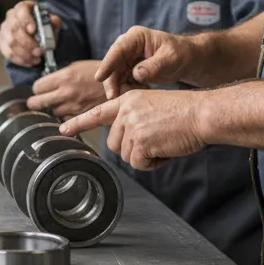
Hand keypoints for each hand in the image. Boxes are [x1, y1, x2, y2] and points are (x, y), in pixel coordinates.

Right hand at [0, 0, 61, 66]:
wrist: (33, 33)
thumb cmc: (42, 25)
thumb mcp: (50, 21)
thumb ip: (54, 21)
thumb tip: (53, 20)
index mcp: (23, 8)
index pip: (21, 11)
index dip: (26, 20)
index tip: (33, 30)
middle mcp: (11, 17)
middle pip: (14, 29)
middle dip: (27, 43)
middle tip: (39, 51)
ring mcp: (4, 30)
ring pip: (11, 43)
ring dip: (25, 53)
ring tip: (37, 59)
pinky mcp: (2, 42)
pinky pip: (8, 53)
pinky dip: (20, 60)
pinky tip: (30, 62)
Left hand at [25, 60, 105, 117]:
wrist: (121, 83)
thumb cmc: (99, 72)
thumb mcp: (77, 66)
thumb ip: (60, 76)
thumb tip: (46, 84)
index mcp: (64, 77)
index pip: (37, 87)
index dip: (37, 89)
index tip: (40, 89)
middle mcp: (66, 93)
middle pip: (37, 103)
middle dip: (36, 102)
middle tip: (37, 101)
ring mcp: (73, 107)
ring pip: (51, 112)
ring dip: (53, 109)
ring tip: (58, 104)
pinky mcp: (81, 116)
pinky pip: (65, 120)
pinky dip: (65, 116)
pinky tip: (69, 110)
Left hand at [58, 89, 206, 169]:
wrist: (200, 113)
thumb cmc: (182, 112)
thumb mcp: (150, 106)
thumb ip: (132, 119)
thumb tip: (123, 141)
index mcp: (126, 101)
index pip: (96, 113)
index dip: (78, 123)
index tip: (63, 129)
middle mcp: (125, 112)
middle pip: (115, 144)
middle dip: (133, 149)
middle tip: (155, 140)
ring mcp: (131, 126)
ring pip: (127, 155)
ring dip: (145, 156)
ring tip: (162, 142)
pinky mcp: (141, 141)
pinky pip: (140, 164)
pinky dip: (154, 163)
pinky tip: (165, 149)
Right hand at [95, 26, 194, 98]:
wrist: (189, 60)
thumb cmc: (182, 54)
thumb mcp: (171, 58)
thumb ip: (154, 66)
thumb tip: (136, 74)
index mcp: (136, 37)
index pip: (118, 49)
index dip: (108, 63)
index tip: (99, 77)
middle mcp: (128, 46)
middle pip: (113, 64)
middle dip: (111, 81)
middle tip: (112, 97)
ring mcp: (128, 58)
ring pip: (115, 75)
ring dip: (118, 88)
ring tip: (125, 100)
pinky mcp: (131, 70)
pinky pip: (123, 82)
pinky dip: (126, 90)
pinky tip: (134, 97)